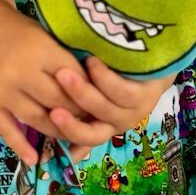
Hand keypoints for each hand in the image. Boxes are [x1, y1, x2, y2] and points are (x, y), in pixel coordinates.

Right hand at [0, 12, 98, 168]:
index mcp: (41, 50)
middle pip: (57, 102)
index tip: (101, 105)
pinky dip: (20, 146)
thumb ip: (69, 64)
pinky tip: (34, 159)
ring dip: (57, 131)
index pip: (74, 80)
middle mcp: (20, 71)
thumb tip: (96, 95)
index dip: (89, 95)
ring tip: (70, 136)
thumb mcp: (50, 40)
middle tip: (90, 122)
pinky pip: (7, 129)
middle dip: (76, 114)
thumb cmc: (25, 38)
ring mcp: (3, 90)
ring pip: (37, 119)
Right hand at [48, 56, 179, 162]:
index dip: (64, 133)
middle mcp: (117, 125)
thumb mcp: (87, 84)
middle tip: (50, 107)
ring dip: (82, 93)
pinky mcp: (146, 97)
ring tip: (63, 73)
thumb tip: (43, 115)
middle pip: (91, 134)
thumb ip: (68, 103)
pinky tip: (91, 61)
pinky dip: (104, 78)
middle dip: (70, 122)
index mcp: (101, 126)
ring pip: (104, 110)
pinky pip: (122, 92)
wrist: (151, 54)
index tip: (46, 119)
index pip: (80, 140)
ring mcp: (133, 113)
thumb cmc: (112, 68)